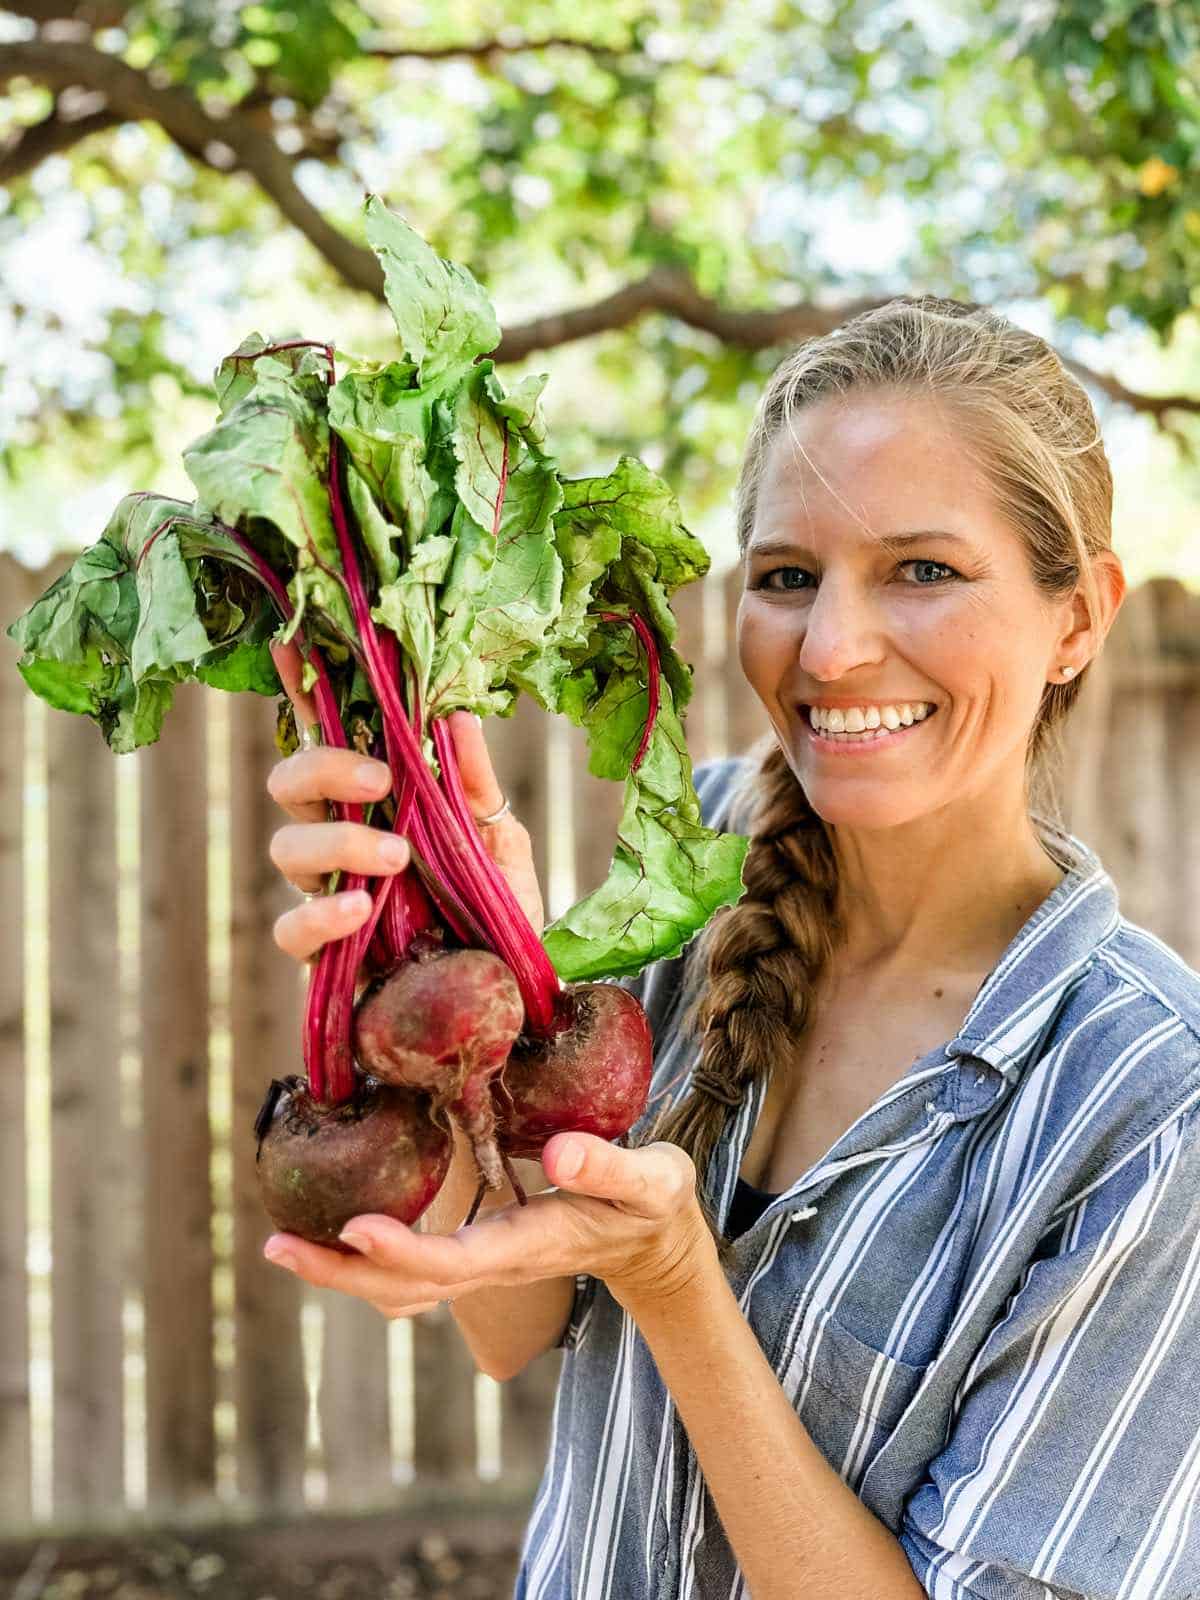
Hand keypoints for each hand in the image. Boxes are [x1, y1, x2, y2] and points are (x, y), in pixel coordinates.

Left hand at [262, 1133, 718, 1319]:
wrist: (651, 1240)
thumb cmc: (651, 1202)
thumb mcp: (650, 1178)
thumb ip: (609, 1165)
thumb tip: (556, 1152)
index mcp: (531, 1245)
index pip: (456, 1261)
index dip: (403, 1251)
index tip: (354, 1227)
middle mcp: (495, 1262)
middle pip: (406, 1286)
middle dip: (340, 1273)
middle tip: (276, 1246)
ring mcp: (480, 1262)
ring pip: (399, 1286)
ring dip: (339, 1272)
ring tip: (281, 1244)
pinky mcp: (473, 1250)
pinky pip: (407, 1267)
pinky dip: (364, 1256)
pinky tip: (332, 1230)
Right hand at [267, 640, 545, 967]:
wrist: (511, 996)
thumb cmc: (498, 908)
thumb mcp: (499, 838)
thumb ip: (473, 782)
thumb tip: (458, 713)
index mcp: (378, 799)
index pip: (330, 736)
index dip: (303, 689)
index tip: (290, 642)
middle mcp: (342, 839)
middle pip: (290, 782)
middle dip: (325, 768)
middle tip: (381, 780)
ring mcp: (328, 894)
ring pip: (286, 846)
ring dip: (338, 841)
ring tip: (396, 857)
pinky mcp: (325, 956)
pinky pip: (292, 928)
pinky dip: (321, 915)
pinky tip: (359, 909)